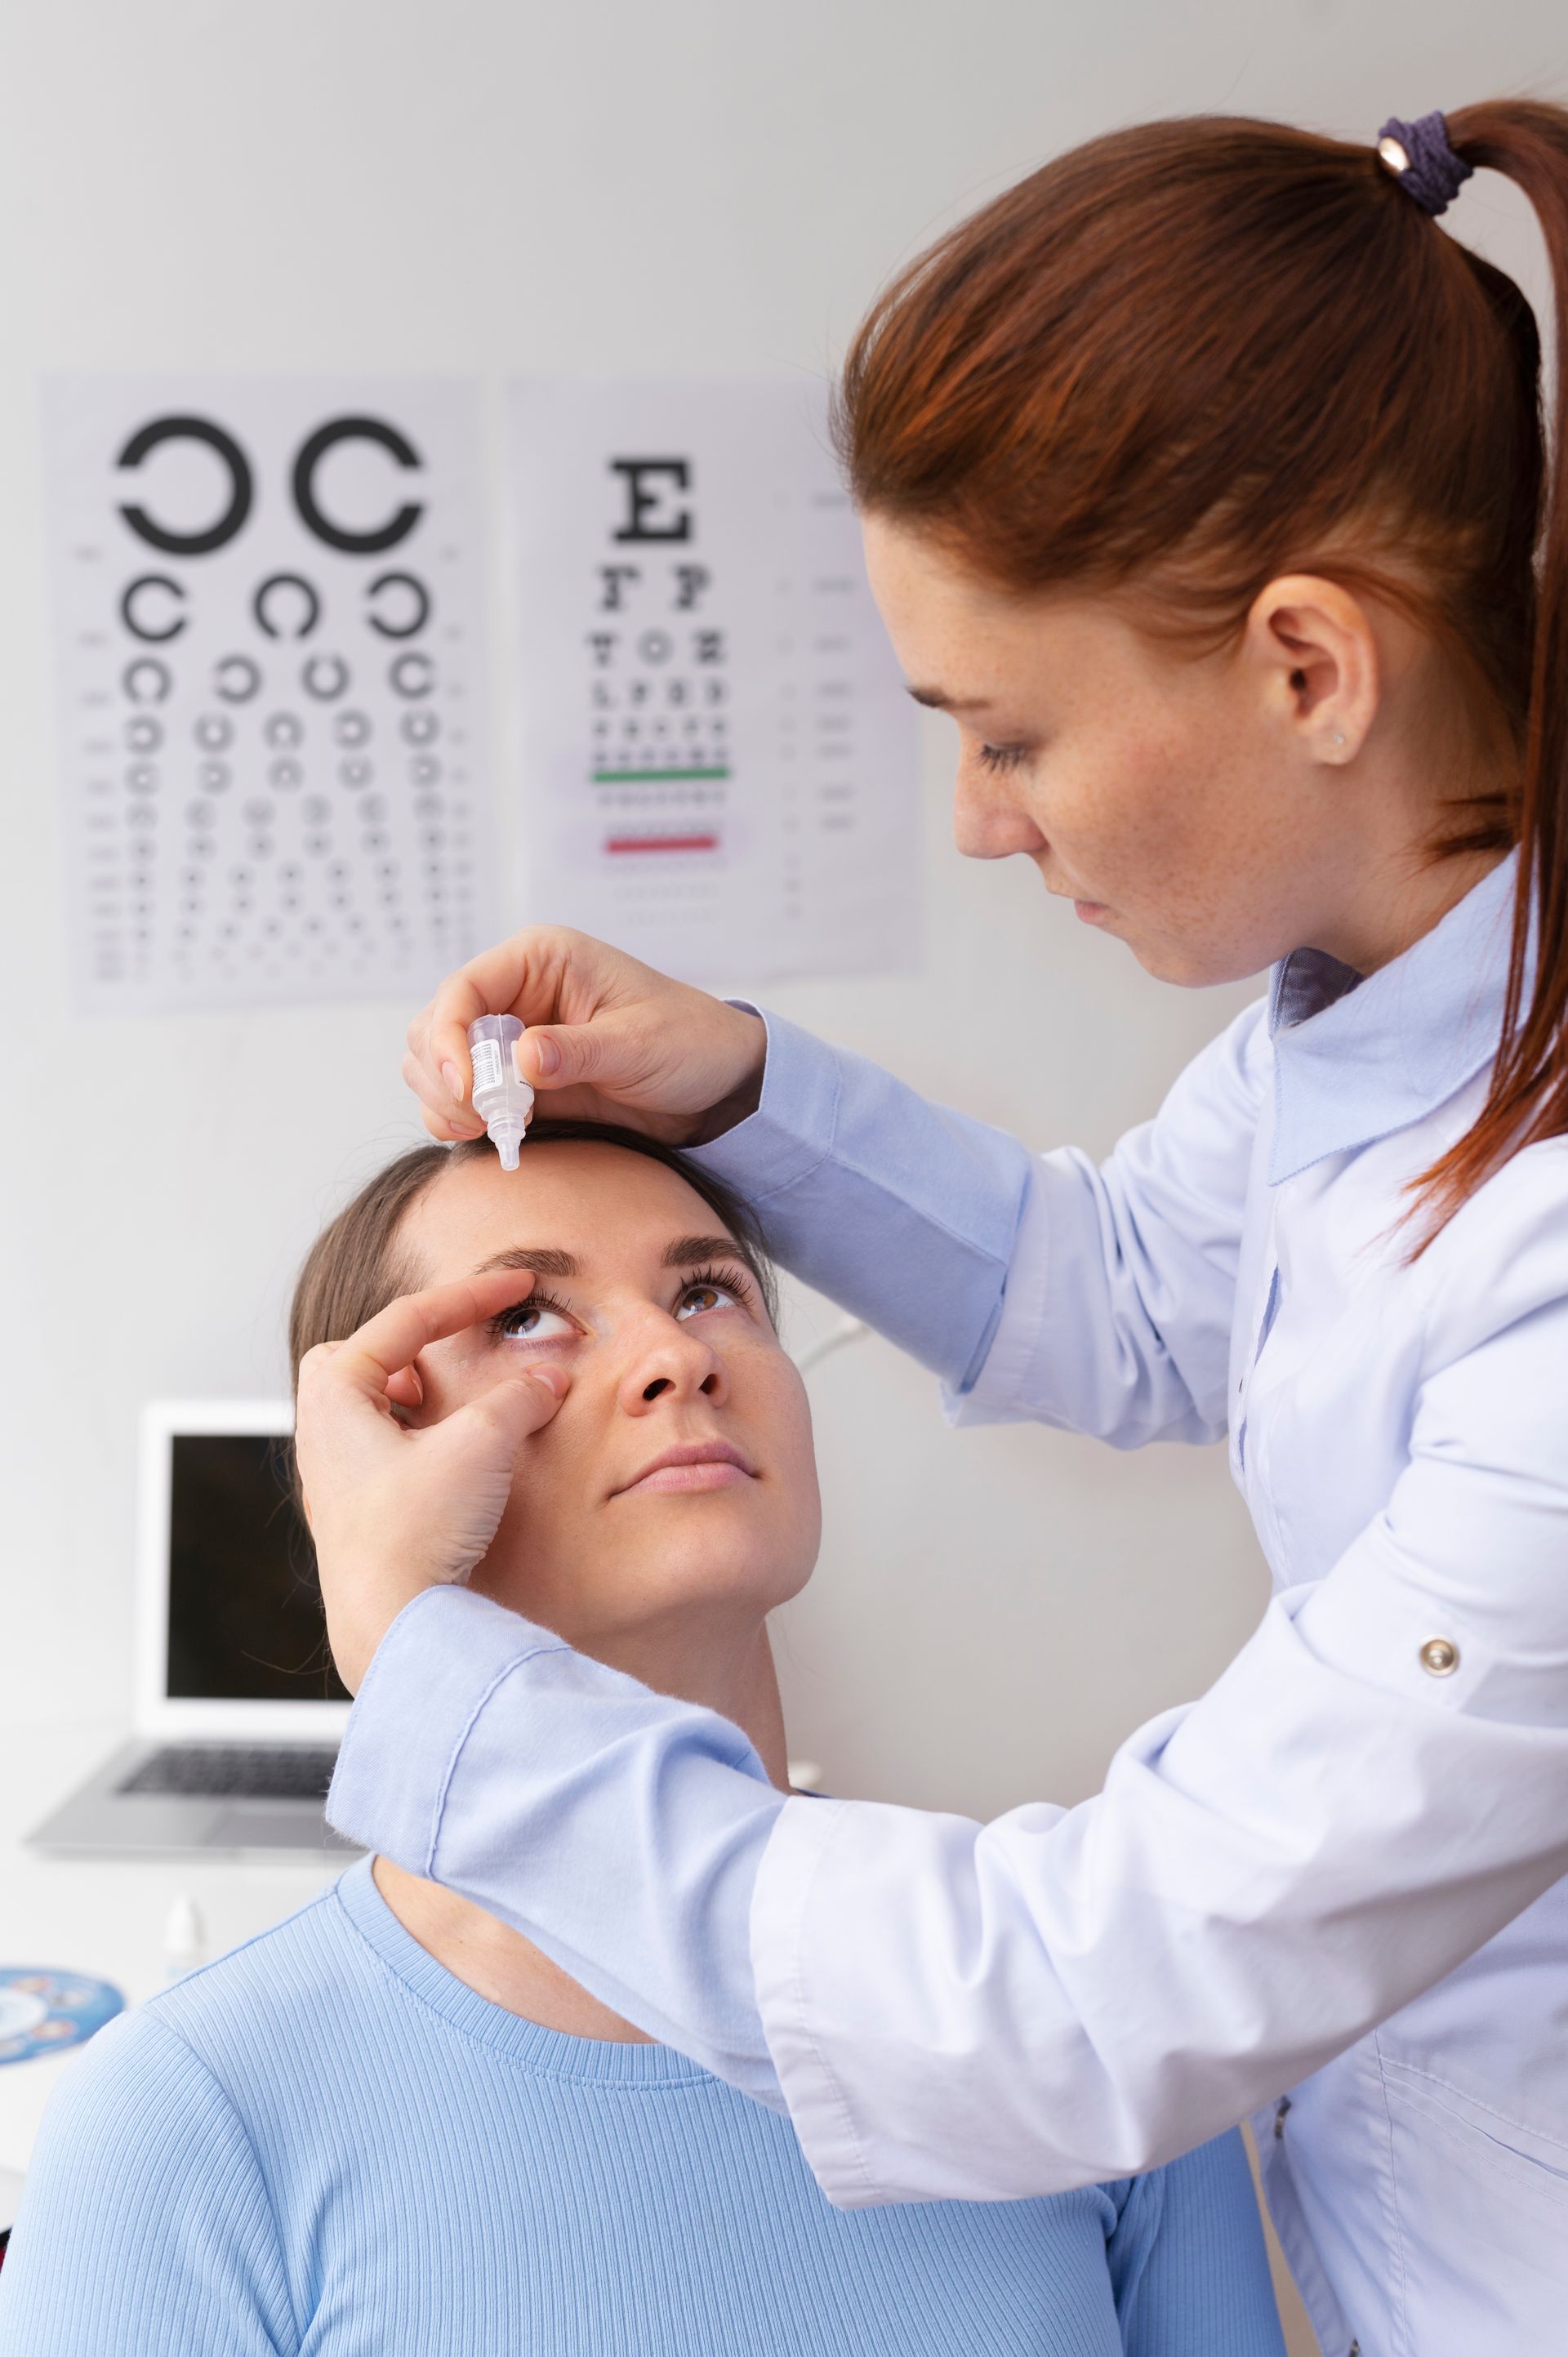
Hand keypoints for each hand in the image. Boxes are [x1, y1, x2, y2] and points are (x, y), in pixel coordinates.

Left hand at [294, 1268, 570, 1691]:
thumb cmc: (413, 1532)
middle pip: (367, 1357)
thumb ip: (519, 1397)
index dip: (471, 1296)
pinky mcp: (361, 1520)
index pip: (406, 1319)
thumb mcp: (482, 1442)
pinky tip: (468, 1467)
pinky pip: (393, 1457)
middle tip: (464, 1350)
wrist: (393, 1628)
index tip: (518, 1286)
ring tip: (476, 1411)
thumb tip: (547, 1380)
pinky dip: (432, 1445)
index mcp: (334, 1396)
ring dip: (430, 1401)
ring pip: (380, 1412)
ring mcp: (337, 1481)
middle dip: (419, 1346)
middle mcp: (322, 1435)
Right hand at [402, 926, 765, 1147]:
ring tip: (493, 1129)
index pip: (462, 990)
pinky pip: (460, 1095)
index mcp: (540, 959)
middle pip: (433, 1026)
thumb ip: (580, 1052)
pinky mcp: (514, 1078)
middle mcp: (515, 991)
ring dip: (446, 1099)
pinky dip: (459, 1117)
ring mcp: (510, 1035)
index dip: (450, 1041)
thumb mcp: (640, 1045)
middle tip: (483, 1119)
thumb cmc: (689, 1043)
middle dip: (445, 1075)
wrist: (716, 1084)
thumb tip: (522, 1059)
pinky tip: (493, 1134)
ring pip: (435, 1062)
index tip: (468, 1090)